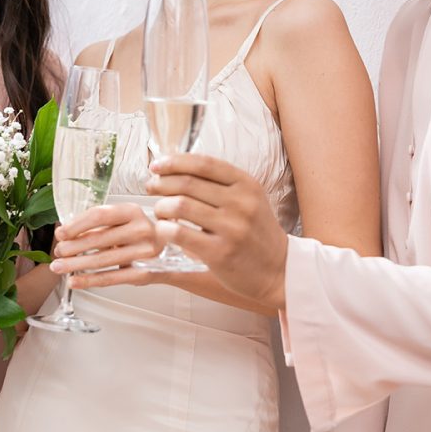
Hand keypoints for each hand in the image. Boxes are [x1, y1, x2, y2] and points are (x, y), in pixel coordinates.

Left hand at [50, 203, 165, 289]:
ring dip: (76, 265)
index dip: (77, 225)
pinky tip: (75, 281)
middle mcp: (141, 229)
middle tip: (57, 252)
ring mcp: (144, 252)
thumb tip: (63, 233)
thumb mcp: (122, 221)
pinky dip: (89, 280)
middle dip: (73, 247)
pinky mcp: (143, 272)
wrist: (171, 250)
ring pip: (102, 260)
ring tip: (59, 267)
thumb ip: (96, 225)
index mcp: (132, 211)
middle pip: (99, 239)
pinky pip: (111, 278)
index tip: (61, 233)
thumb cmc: (138, 233)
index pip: (99, 215)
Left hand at [146, 154, 287, 308]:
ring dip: (161, 206)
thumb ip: (220, 184)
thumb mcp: (249, 199)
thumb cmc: (256, 232)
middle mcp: (241, 203)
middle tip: (151, 187)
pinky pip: (179, 234)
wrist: (279, 270)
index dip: (175, 161)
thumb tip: (177, 168)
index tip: (157, 165)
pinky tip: (163, 231)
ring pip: (180, 205)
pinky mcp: (220, 253)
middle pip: (187, 183)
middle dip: (161, 183)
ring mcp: (231, 228)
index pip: (203, 163)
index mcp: (246, 184)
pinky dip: (164, 229)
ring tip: (160, 212)